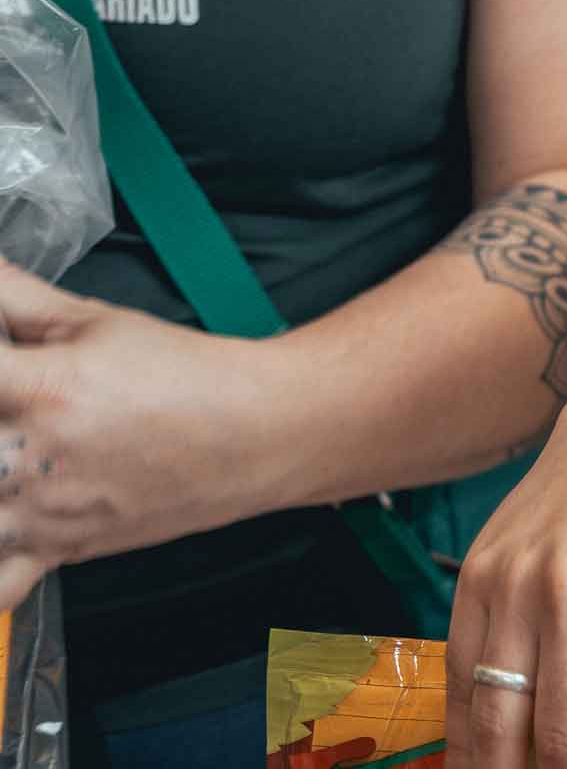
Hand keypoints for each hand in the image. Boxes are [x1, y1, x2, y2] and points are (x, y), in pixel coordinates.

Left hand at [0, 261, 287, 605]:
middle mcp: (33, 457)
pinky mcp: (60, 549)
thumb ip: (22, 297)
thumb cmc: (187, 374)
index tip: (1, 369)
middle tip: (14, 412)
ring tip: (13, 456)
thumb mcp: (101, 321)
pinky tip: (7, 525)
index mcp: (44, 390)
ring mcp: (43, 512)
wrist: (259, 430)